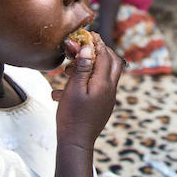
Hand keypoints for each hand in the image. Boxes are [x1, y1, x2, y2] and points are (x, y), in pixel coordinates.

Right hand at [52, 33, 123, 149]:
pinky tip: (64, 91)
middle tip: (83, 49)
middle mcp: (110, 89)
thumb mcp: (73, 89)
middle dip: (99, 52)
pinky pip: (97, 87)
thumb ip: (83, 68)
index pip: (105, 55)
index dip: (96, 42)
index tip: (87, 34)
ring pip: (105, 74)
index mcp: (104, 83)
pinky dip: (85, 82)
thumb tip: (89, 48)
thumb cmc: (72, 116)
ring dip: (89, 67)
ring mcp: (108, 98)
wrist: (76, 143)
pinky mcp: (103, 105)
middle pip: (113, 62)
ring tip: (68, 71)